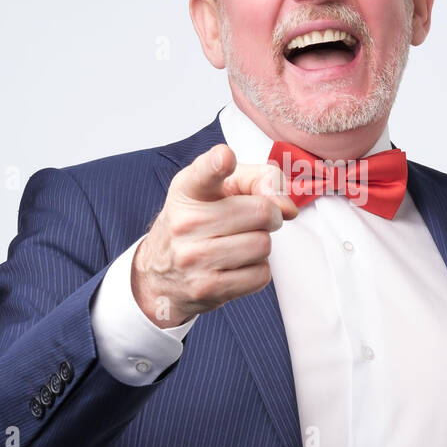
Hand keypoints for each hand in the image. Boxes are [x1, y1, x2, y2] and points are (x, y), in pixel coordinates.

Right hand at [132, 143, 298, 327]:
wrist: (159, 274)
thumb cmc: (198, 222)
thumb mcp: (219, 188)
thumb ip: (260, 179)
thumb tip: (287, 208)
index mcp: (188, 189)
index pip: (204, 172)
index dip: (218, 163)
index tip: (224, 158)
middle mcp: (185, 222)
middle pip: (261, 211)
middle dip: (268, 216)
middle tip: (254, 220)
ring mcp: (194, 258)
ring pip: (263, 244)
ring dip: (261, 244)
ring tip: (240, 242)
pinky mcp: (208, 288)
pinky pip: (260, 274)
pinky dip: (257, 270)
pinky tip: (236, 264)